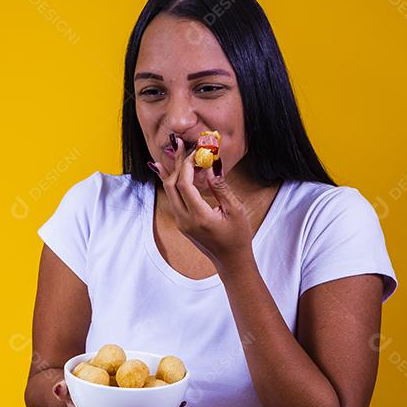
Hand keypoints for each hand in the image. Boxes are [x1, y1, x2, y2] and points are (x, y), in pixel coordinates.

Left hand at [152, 136, 251, 267]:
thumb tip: (210, 165)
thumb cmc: (238, 236)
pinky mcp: (181, 222)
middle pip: (170, 185)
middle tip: (181, 145)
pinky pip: (172, 198)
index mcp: (198, 216)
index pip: (184, 184)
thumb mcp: (235, 210)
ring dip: (172, 171)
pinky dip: (174, 182)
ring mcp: (180, 222)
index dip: (187, 164)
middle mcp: (184, 219)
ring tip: (176, 152)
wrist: (231, 260)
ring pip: (168, 191)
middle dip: (175, 163)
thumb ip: (220, 187)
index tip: (197, 151)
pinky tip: (172, 170)